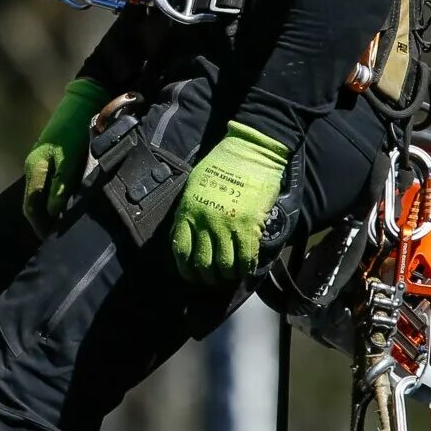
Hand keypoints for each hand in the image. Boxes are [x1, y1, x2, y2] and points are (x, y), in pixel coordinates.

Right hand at [21, 79, 107, 234]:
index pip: (31, 206)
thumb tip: (54, 211)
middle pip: (33, 202)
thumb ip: (62, 183)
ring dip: (49, 211)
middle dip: (43, 222)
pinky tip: (67, 205)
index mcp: (35, 167)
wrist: (83, 101)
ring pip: (40, 194)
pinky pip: (48, 185)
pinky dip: (54, 199)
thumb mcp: (72, 157)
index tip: (50, 240)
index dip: (39, 225)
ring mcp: (41, 161)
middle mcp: (34, 166)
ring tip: (64, 225)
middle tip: (58, 238)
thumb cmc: (76, 129)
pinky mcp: (51, 157)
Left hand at [169, 121, 290, 283]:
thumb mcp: (194, 185)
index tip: (191, 275)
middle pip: (203, 262)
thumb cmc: (221, 164)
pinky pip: (246, 256)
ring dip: (227, 274)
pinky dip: (246, 267)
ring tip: (229, 275)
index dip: (186, 269)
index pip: (181, 250)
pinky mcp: (249, 225)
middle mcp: (205, 221)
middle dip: (207, 276)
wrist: (249, 151)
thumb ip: (189, 211)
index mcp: (188, 211)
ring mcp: (227, 224)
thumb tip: (185, 233)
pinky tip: (246, 270)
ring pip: (224, 264)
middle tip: (213, 278)